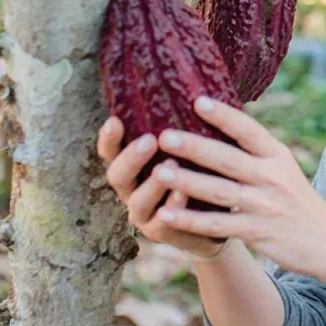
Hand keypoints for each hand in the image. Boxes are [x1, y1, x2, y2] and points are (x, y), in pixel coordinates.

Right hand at [97, 116, 225, 257]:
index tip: (115, 119)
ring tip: (169, 166)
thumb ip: (181, 129)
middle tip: (149, 140)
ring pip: (137, 202)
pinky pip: (162, 224)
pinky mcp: (162, 233)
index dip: (109, 138)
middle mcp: (131, 190)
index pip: (111, 152)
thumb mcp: (188, 151)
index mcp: (132, 167)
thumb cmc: (199, 175)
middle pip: (117, 176)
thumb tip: (192, 91)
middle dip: (131, 157)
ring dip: (151, 184)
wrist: (215, 219)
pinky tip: (183, 194)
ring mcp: (143, 215)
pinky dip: (172, 207)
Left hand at [147, 96, 325, 282]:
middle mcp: (272, 178)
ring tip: (159, 172)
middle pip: (228, 159)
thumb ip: (257, 152)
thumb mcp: (285, 169)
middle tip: (164, 135)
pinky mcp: (258, 233)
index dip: (224, 115)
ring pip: (220, 192)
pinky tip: (167, 214)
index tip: (197, 101)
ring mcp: (265, 206)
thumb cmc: (299, 203)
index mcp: (278, 157)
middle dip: (195, 146)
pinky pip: (219, 225)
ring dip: (188, 182)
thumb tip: (222, 123)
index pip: (249, 130)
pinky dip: (191, 220)